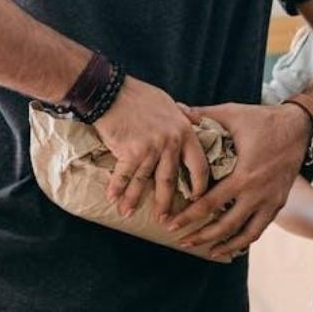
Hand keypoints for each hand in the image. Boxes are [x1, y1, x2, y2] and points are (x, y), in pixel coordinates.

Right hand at [92, 76, 211, 220]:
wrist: (112, 92)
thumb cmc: (140, 95)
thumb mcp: (169, 104)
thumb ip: (182, 118)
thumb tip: (192, 121)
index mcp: (185, 132)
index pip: (199, 165)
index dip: (199, 185)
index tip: (196, 198)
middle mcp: (171, 143)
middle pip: (170, 180)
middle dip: (166, 203)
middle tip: (165, 220)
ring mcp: (151, 149)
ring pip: (144, 181)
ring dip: (134, 200)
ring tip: (128, 213)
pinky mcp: (131, 151)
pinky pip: (124, 176)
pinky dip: (117, 188)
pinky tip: (113, 199)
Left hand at [171, 102, 310, 260]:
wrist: (299, 127)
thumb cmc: (263, 120)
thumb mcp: (232, 113)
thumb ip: (203, 115)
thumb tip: (176, 108)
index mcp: (243, 176)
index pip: (209, 204)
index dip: (188, 216)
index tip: (171, 224)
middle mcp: (258, 194)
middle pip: (226, 226)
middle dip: (202, 237)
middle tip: (182, 242)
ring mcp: (271, 201)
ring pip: (246, 234)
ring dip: (225, 245)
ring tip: (207, 252)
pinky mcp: (278, 203)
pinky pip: (260, 229)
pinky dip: (245, 240)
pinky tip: (232, 245)